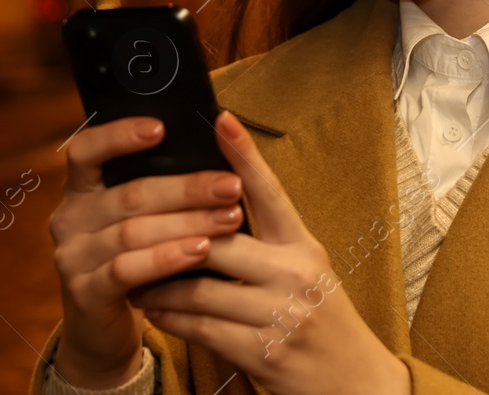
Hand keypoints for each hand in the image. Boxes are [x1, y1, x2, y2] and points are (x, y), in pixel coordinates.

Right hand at [47, 114, 250, 386]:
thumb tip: (211, 147)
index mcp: (80, 190)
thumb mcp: (136, 220)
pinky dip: (166, 259)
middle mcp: (69, 218)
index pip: (86, 150)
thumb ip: (155, 187)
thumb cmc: (132, 261)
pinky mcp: (84, 292)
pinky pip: (127, 270)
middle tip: (232, 185)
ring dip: (187, 224)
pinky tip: (200, 252)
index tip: (161, 128)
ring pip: (133, 232)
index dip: (119, 135)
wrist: (102, 330)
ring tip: (229, 219)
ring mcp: (72, 256)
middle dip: (187, 189)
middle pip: (130, 194)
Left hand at [129, 111, 411, 394]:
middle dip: (172, 237)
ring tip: (134, 276)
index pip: (271, 193)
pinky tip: (155, 311)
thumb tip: (213, 216)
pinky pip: (202, 327)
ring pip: (201, 287)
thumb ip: (268, 248)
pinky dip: (171, 318)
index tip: (222, 119)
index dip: (245, 155)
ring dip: (160, 284)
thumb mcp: (306, 275)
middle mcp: (296, 273)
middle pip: (219, 239)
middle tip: (134, 227)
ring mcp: (282, 313)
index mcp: (305, 247)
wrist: (355, 385)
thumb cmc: (321, 325)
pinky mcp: (265, 351)